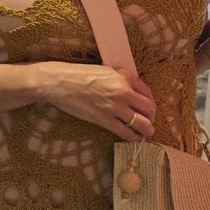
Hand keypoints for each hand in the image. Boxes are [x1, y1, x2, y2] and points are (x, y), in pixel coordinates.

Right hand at [39, 62, 156, 140]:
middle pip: (149, 109)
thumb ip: (121, 80)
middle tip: (147, 121)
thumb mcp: (105, 71)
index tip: (146, 108)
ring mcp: (115, 107)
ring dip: (147, 130)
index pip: (148, 93)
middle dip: (151, 117)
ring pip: (142, 123)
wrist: (59, 82)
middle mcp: (124, 91)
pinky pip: (126, 132)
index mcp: (125, 77)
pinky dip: (134, 137)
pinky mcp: (104, 120)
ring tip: (146, 132)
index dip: (149, 103)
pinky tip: (134, 138)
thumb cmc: (78, 75)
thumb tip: (132, 93)